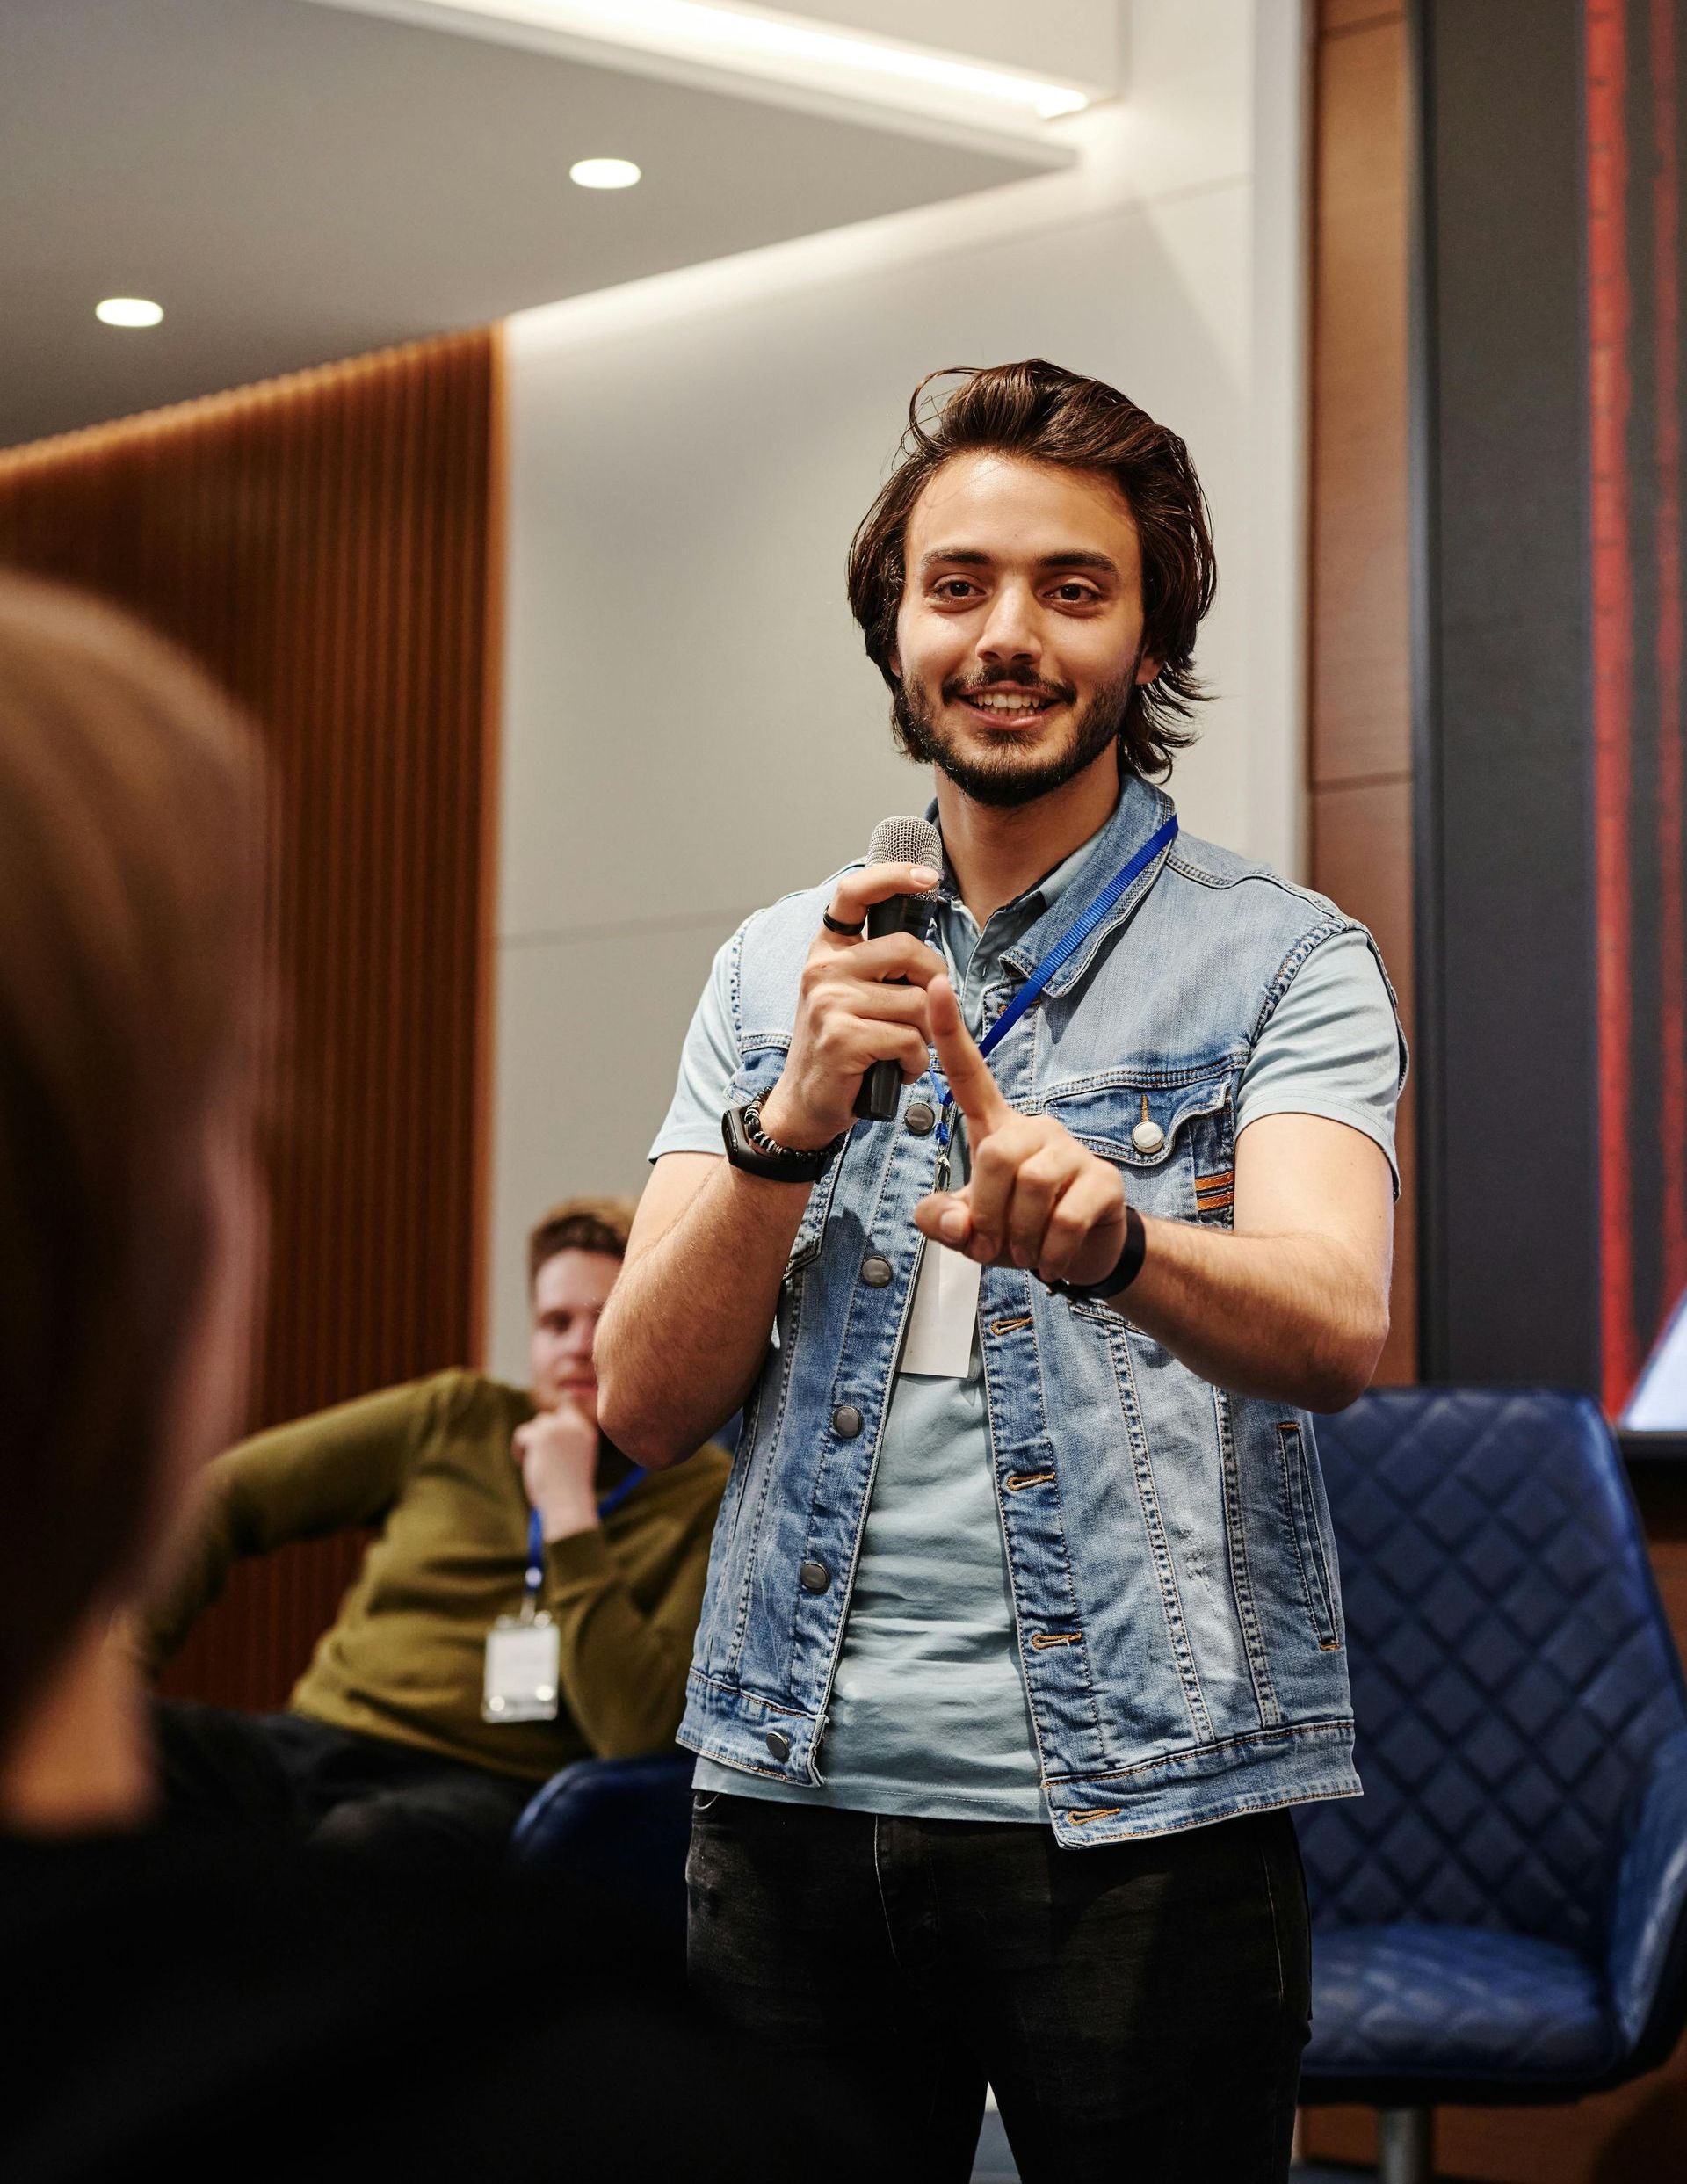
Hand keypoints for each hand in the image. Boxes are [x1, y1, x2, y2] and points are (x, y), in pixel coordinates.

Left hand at [513, 1398, 599, 1540]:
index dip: (555, 1416)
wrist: (568, 1506)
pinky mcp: (542, 1437)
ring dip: (530, 1441)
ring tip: (532, 1462)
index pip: (569, 1408)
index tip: (546, 1430)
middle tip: (537, 1456)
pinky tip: (522, 1463)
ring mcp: (559, 1430)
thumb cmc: (568, 1493)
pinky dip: (519, 1448)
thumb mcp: (572, 1461)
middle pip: (548, 1417)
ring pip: (536, 1424)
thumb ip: (563, 1441)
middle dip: (539, 1434)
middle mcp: (575, 1427)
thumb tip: (542, 1424)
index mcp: (587, 1434)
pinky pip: (522, 1433)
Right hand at [756, 860, 946, 1151]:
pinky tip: (896, 1069)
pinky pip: (910, 1040)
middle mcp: (823, 968)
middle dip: (935, 983)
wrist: (805, 1103)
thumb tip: (932, 959)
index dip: (893, 876)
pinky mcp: (842, 1037)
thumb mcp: (850, 995)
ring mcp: (829, 1001)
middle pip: (908, 951)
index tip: (929, 879)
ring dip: (925, 1035)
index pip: (853, 893)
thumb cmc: (840, 1047)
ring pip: (918, 1003)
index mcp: (827, 950)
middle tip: (927, 1013)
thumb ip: (880, 968)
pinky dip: (916, 1061)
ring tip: (902, 1050)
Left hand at [912, 975, 1128, 1285]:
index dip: (950, 1032)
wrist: (1084, 1254)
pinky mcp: (1103, 1181)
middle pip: (995, 1155)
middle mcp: (1034, 1129)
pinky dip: (1048, 1251)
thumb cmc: (1021, 1229)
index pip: (969, 1074)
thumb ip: (944, 1223)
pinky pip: (1064, 1217)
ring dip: (1018, 1235)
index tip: (934, 985)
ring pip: (1030, 1186)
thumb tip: (952, 1223)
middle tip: (994, 1244)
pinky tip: (1049, 1259)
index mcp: (995, 1130)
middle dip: (986, 1211)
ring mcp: (1071, 1151)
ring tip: (1023, 1251)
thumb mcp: (970, 1232)